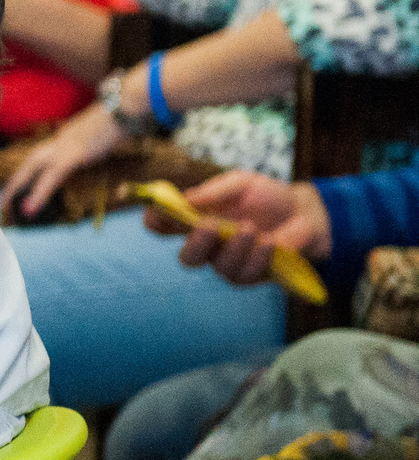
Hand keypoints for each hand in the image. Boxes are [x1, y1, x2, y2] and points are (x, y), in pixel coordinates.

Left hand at [0, 101, 128, 220]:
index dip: (30, 170)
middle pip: (31, 160)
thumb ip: (92, 145)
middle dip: (17, 179)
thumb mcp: (102, 136)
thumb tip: (90, 153)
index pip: (43, 154)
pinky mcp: (74, 152)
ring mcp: (66, 144)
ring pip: (34, 166)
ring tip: (6, 204)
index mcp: (68, 136)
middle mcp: (62, 139)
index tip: (21, 185)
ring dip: (19, 186)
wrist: (126, 106)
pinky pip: (52, 176)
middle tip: (4, 199)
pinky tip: (31, 206)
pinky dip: (40, 192)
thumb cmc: (120, 120)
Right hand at [149, 170, 331, 284]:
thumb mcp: (241, 183)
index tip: (158, 212)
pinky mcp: (249, 275)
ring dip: (234, 247)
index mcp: (196, 219)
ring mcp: (227, 262)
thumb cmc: (267, 196)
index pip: (162, 225)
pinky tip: (270, 241)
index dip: (155, 220)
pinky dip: (257, 256)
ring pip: (218, 267)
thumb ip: (214, 191)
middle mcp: (207, 244)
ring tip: (251, 228)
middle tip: (211, 226)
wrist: (304, 213)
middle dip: (196, 243)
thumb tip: (186, 199)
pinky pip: (244, 274)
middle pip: (186, 257)